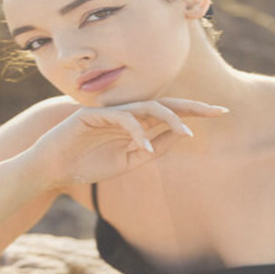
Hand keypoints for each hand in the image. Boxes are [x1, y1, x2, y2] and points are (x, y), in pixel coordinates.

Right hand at [30, 97, 229, 188]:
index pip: (169, 113)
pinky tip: (144, 147)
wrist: (52, 169)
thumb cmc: (88, 165)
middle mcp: (126, 113)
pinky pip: (122, 119)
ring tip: (187, 132)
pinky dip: (136, 132)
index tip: (222, 113)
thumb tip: (182, 134)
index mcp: (136, 124)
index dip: (194, 112)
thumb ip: (154, 148)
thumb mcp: (128, 162)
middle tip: (217, 111)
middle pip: (164, 104)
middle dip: (192, 106)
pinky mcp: (92, 115)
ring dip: (169, 118)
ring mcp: (110, 112)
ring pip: (146, 107)